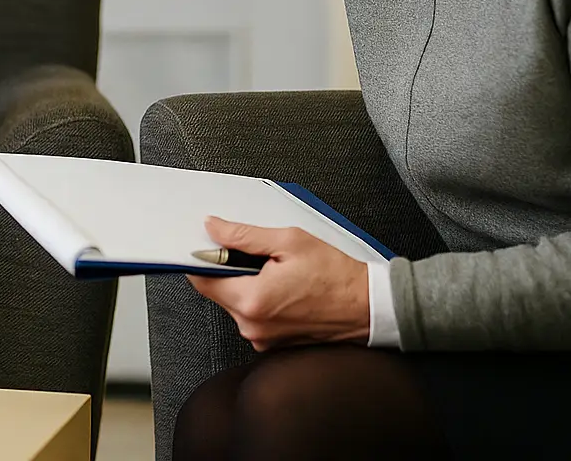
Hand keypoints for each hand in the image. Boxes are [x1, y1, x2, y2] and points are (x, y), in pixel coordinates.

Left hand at [186, 216, 370, 351]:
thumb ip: (243, 235)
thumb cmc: (337, 277)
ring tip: (278, 273)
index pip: (201, 280)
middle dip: (229, 270)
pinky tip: (284, 288)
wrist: (369, 308)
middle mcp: (253, 326)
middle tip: (259, 256)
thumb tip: (214, 228)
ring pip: (236, 302)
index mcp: (252, 301)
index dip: (201, 259)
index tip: (208, 246)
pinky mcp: (273, 343)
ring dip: (246, 284)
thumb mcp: (289, 242)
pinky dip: (260, 299)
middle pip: (218, 291)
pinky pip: (253, 315)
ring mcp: (263, 338)